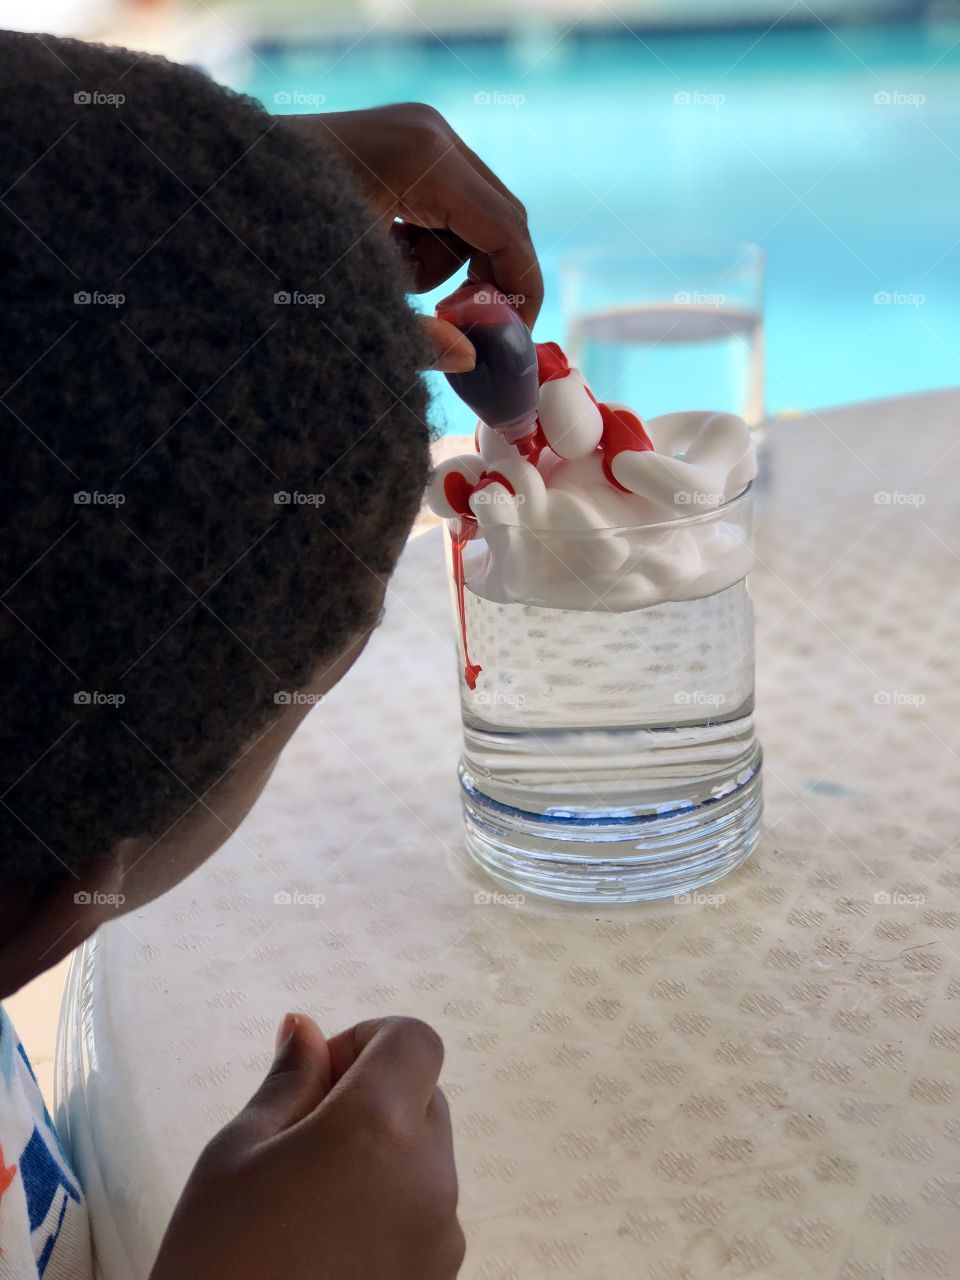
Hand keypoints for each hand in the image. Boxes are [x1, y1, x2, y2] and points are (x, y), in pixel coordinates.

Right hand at [150, 1014, 463, 1279]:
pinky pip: (424, 1215)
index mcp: (380, 1129)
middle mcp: (430, 1178)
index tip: (318, 1076)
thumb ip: (287, 1083)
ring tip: (308, 1201)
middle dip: (372, 1097)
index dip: (368, 1040)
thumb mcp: (235, 1154)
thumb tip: (307, 1028)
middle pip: (424, 1097)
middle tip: (300, 1139)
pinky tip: (327, 1243)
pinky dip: (390, 1208)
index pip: (415, 1041)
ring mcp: (442, 1239)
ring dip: (382, 1155)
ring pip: (425, 1158)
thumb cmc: (217, 1260)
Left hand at [282, 104, 542, 367]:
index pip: (508, 229)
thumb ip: (410, 333)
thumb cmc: (267, 240)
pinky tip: (378, 259)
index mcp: (425, 159)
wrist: (209, 187)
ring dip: (446, 263)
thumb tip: (468, 359)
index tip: (515, 338)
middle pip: (499, 218)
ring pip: (470, 216)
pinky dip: (422, 242)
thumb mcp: (344, 295)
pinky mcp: (396, 144)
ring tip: (390, 286)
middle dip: (487, 277)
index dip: (521, 287)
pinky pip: (439, 203)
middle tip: (465, 327)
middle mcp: (428, 134)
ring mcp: (412, 132)